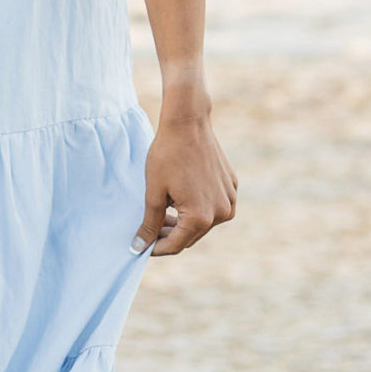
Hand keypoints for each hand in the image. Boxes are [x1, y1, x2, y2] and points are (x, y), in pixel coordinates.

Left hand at [134, 104, 236, 256]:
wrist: (188, 123)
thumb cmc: (167, 155)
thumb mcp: (153, 193)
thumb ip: (149, 224)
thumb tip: (139, 248)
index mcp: (201, 217)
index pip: (175, 245)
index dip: (155, 248)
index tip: (140, 246)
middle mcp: (221, 213)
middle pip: (190, 236)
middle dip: (169, 236)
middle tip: (148, 229)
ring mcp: (230, 200)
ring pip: (202, 224)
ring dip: (182, 223)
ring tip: (161, 214)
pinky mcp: (232, 187)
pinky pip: (213, 207)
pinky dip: (196, 208)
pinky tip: (179, 198)